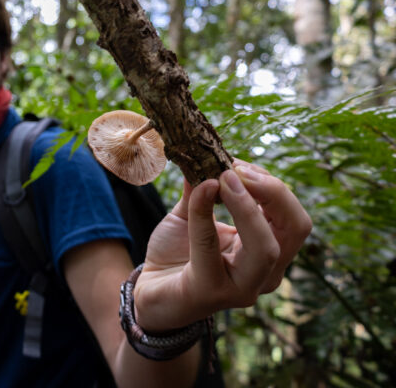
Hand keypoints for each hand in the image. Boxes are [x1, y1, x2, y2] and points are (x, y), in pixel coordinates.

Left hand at [133, 159, 311, 330]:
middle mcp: (265, 273)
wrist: (150, 289)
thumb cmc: (177, 252)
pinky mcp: (211, 292)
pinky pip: (212, 248)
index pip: (294, 218)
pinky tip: (199, 192)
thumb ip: (202, 187)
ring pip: (267, 247)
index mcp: (270, 251)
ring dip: (246, 205)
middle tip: (236, 168)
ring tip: (222, 178)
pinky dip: (205, 215)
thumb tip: (207, 154)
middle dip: (272, 192)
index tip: (238, 163)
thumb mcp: (192, 212)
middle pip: (296, 229)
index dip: (273, 187)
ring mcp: (242, 288)